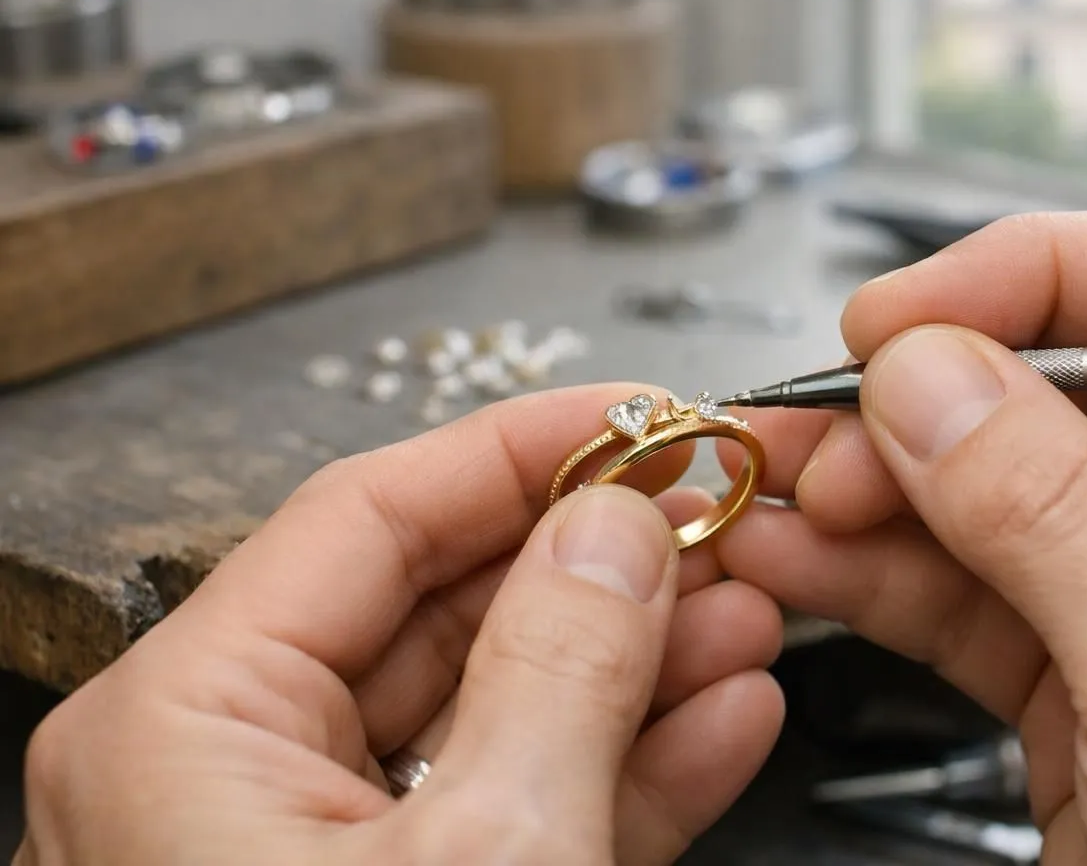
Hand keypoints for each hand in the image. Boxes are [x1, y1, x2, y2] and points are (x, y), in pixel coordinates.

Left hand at [16, 385, 784, 865]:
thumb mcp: (486, 858)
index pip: (371, 514)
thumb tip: (618, 533)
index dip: (523, 451)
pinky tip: (721, 714)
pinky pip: (520, 803)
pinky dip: (628, 761)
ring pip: (497, 704)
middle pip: (442, 603)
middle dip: (600, 558)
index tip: (639, 420)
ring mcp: (321, 857)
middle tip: (711, 513)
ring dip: (635, 655)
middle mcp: (229, 780)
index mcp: (186, 729)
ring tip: (745, 607)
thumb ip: (559, 668)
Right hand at [717, 209, 1086, 863]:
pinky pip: (977, 603)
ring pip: (1006, 500)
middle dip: (931, 401)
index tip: (907, 315)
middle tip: (820, 422)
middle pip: (1078, 393)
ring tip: (776, 491)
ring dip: (879, 489)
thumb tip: (933, 376)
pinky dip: (881, 581)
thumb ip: (1053, 514)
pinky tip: (802, 564)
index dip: (1038, 280)